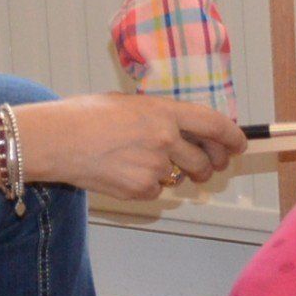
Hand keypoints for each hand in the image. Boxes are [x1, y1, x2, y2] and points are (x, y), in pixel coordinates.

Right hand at [20, 93, 246, 198]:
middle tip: (206, 168)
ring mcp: (154, 167)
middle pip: (206, 161)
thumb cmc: (85, 116)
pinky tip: (121, 172)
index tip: (239, 145)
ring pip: (180, 178)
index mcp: (164, 112)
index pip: (215, 125)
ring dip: (174, 175)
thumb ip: (159, 116)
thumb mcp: (128, 104)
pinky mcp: (140, 189)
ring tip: (144, 162)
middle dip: (211, 166)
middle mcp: (165, 139)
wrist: (56, 139)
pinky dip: (145, 186)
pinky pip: (155, 191)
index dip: (233, 137)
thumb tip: (182, 129)